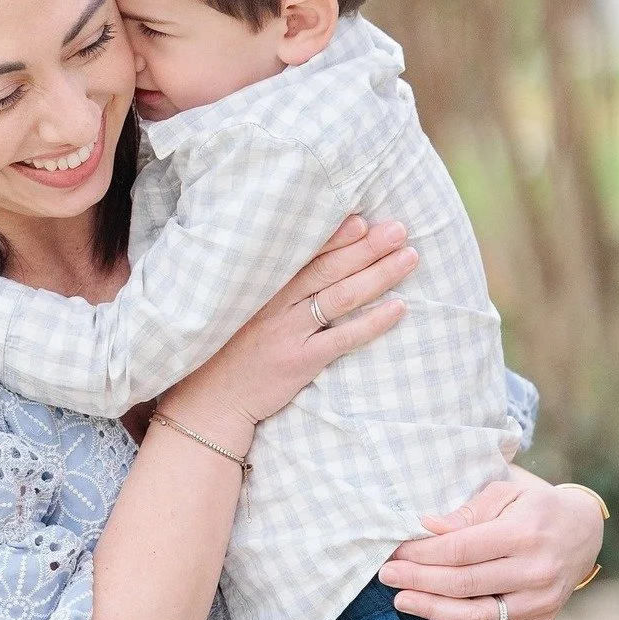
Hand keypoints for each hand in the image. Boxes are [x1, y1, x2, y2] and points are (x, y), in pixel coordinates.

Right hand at [164, 216, 416, 453]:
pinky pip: (343, 338)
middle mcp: (275, 304)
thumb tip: (310, 262)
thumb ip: (270, 287)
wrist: (210, 401)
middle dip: (366, 247)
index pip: (305, 254)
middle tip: (398, 229)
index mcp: (261, 287)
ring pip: (341, 297)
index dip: (336, 235)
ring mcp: (288, 332)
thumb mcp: (239, 310)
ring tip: (408, 257)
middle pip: (329, 269)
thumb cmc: (227, 353)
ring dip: (378, 275)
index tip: (363, 218)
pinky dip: (373, 322)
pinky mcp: (300, 361)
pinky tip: (398, 308)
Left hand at [377, 470, 603, 619]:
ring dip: (433, 613)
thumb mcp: (506, 493)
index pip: (461, 549)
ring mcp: (539, 601)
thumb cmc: (534, 507)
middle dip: (419, 581)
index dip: (422, 553)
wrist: (583, 532)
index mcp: (524, 534)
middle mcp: (535, 571)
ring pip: (477, 617)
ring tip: (402, 602)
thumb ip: (467, 512)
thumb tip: (426, 527)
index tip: (395, 552)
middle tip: (388, 576)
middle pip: (464, 584)